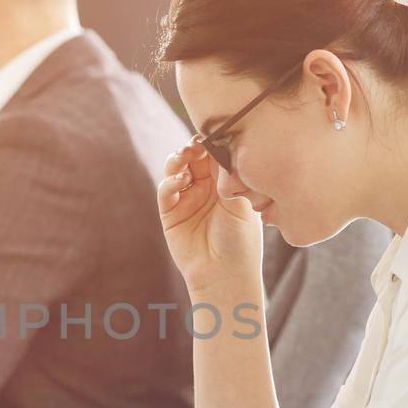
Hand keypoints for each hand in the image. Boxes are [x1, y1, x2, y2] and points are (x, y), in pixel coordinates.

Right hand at [157, 144, 262, 294]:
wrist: (225, 275)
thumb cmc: (241, 241)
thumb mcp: (240, 203)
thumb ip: (229, 174)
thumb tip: (219, 145)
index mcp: (226, 183)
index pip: (215, 155)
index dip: (212, 142)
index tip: (212, 132)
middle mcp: (206, 188)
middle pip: (194, 158)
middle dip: (192, 147)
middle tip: (194, 144)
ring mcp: (186, 199)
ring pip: (176, 169)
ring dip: (177, 160)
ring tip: (183, 157)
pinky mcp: (170, 213)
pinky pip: (166, 191)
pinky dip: (170, 182)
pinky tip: (179, 180)